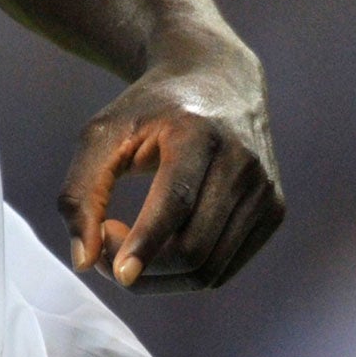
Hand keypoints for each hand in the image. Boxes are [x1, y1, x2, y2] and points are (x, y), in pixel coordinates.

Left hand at [59, 41, 284, 291]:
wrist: (216, 80)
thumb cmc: (148, 110)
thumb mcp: (103, 134)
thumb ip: (81, 192)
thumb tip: (83, 262)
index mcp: (198, 133)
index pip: (176, 202)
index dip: (146, 242)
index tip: (116, 273)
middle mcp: (242, 163)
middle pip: (194, 247)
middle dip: (143, 264)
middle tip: (103, 244)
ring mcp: (265, 190)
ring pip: (210, 268)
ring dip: (159, 276)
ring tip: (125, 245)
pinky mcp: (274, 211)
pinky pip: (224, 268)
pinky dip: (184, 272)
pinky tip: (159, 244)